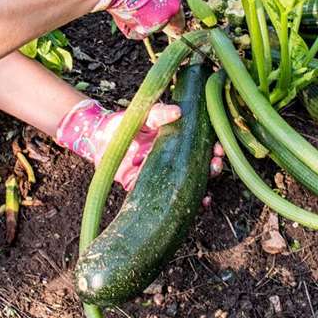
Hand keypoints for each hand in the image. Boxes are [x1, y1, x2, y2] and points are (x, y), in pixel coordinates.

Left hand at [56, 98, 225, 190]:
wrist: (98, 139)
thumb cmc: (123, 123)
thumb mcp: (143, 114)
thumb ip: (158, 112)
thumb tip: (178, 112)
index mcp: (174, 142)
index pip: (200, 146)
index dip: (213, 148)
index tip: (219, 148)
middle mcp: (171, 160)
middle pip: (199, 167)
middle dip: (212, 168)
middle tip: (216, 164)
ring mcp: (160, 176)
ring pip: (187, 187)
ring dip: (202, 190)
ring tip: (208, 193)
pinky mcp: (145, 189)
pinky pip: (165, 201)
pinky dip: (181, 206)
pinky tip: (194, 206)